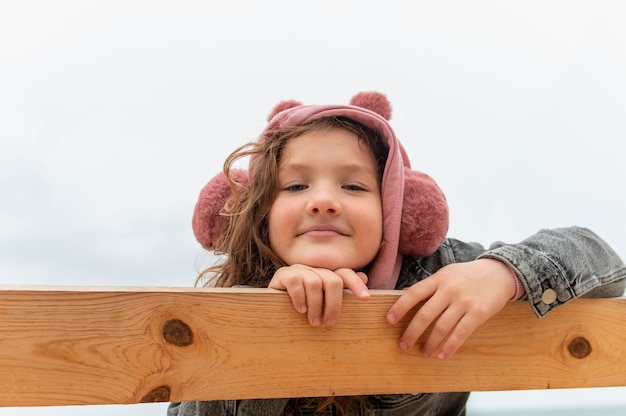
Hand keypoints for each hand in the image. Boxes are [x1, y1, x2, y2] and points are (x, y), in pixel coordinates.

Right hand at [269, 265, 369, 325]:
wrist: (272, 310)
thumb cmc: (303, 310)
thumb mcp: (324, 305)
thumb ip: (342, 292)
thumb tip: (365, 277)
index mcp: (326, 274)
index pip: (345, 273)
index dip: (356, 284)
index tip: (366, 299)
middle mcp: (314, 269)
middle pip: (332, 280)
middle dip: (334, 304)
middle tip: (330, 323)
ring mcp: (299, 269)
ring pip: (314, 282)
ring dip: (316, 306)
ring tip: (314, 322)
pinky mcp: (283, 274)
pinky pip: (295, 282)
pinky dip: (299, 297)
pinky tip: (300, 309)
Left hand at [386, 259, 515, 359]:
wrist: (499, 272)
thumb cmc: (467, 275)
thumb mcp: (447, 274)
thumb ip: (429, 286)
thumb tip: (405, 296)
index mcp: (438, 279)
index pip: (413, 294)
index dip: (399, 307)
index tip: (389, 320)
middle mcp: (449, 290)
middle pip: (425, 314)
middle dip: (412, 332)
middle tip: (403, 345)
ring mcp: (464, 302)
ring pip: (441, 327)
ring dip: (430, 343)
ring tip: (424, 353)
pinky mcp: (478, 313)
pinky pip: (460, 333)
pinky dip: (449, 347)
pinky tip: (442, 355)